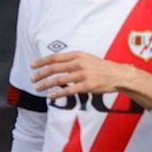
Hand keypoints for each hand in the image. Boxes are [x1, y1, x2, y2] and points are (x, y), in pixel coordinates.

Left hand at [29, 50, 151, 106]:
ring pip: (58, 80)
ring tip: (38, 88)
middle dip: (40, 74)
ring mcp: (83, 74)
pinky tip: (50, 96)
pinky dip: (57, 94)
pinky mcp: (87, 86)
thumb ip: (73, 60)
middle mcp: (79, 63)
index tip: (33, 65)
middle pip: (54, 68)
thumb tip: (56, 64)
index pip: (55, 57)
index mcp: (78, 55)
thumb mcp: (87, 58)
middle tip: (33, 79)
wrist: (118, 74)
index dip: (42, 61)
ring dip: (45, 84)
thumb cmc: (101, 67)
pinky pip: (68, 91)